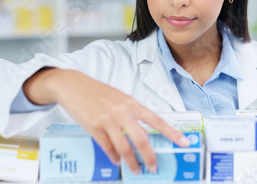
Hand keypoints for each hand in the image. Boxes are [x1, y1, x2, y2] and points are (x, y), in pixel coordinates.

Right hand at [23, 69, 189, 174]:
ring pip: (124, 147)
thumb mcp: (119, 98)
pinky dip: (114, 156)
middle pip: (141, 139)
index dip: (171, 132)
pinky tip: (117, 160)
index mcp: (131, 103)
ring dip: (131, 162)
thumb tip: (142, 131)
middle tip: (154, 167)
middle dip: (150, 156)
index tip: (183, 142)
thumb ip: (131, 113)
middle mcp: (122, 111)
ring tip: (136, 170)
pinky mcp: (93, 127)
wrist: (73, 85)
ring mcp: (107, 120)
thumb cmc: (97, 92)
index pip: (156, 120)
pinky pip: (107, 147)